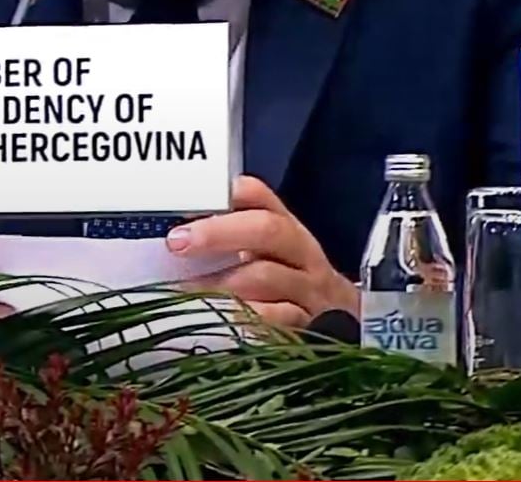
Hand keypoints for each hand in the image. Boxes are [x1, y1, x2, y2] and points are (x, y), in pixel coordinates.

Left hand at [171, 176, 359, 328]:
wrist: (345, 321)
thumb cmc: (290, 283)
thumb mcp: (270, 255)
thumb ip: (232, 241)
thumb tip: (174, 237)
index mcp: (286, 228)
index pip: (260, 197)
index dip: (227, 195)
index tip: (191, 200)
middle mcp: (300, 253)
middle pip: (266, 230)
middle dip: (219, 233)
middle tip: (177, 242)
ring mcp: (307, 290)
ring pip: (266, 276)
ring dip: (220, 282)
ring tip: (185, 290)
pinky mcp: (308, 325)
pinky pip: (277, 320)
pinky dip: (247, 319)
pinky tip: (221, 322)